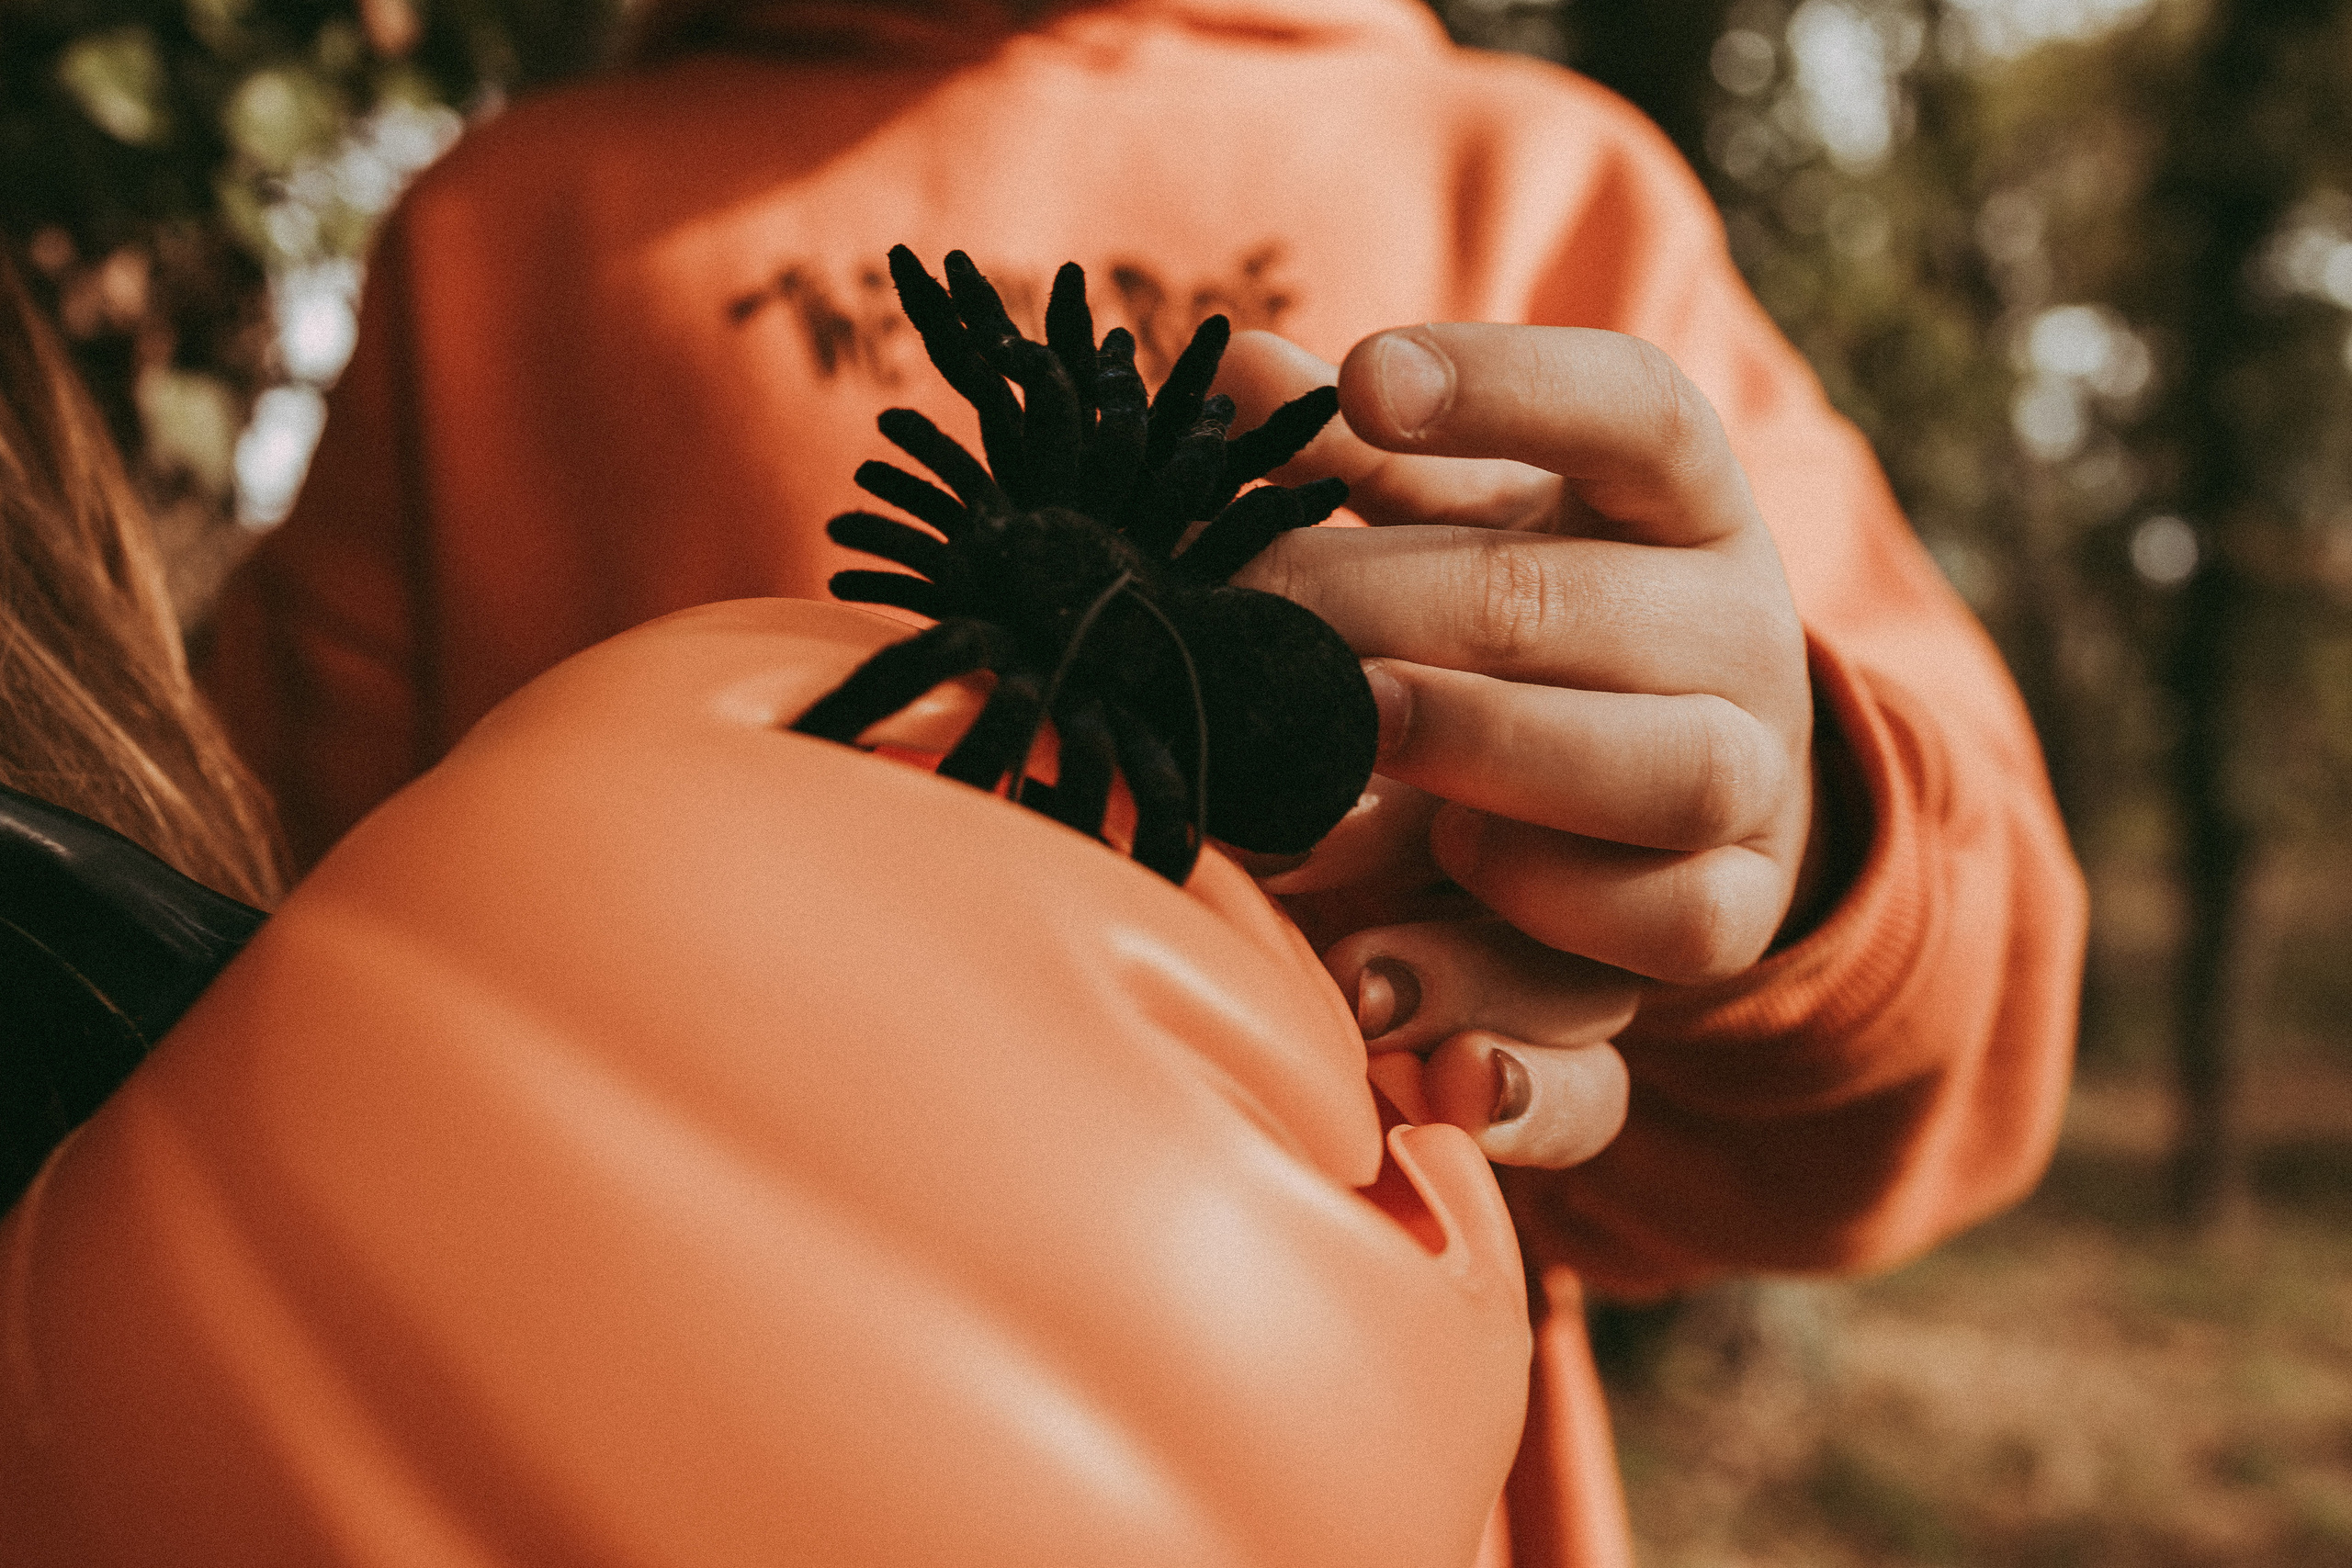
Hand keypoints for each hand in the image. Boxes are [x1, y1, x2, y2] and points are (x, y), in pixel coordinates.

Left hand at [1213, 325, 1820, 1167]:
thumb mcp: (1458, 534)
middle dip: (1409, 620)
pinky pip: (1663, 952)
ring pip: (1676, 773)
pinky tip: (1381, 989)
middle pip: (1602, 608)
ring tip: (1339, 787)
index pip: (1636, 410)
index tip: (1367, 376)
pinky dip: (1522, 978)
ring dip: (1495, 772)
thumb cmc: (1529, 632)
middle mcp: (1741, 637)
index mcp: (1677, 510)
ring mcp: (1748, 788)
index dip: (1508, 385)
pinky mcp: (1722, 922)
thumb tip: (1237, 370)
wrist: (1672, 797)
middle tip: (1261, 639)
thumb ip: (1356, 466)